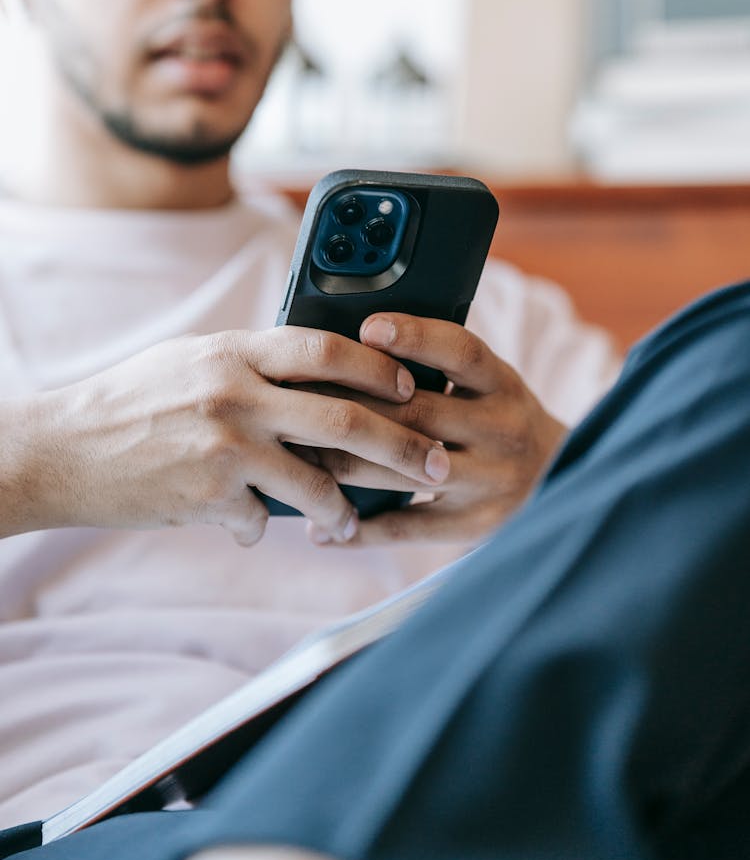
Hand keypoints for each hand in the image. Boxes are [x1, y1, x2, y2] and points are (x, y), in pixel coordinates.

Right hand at [2, 328, 450, 546]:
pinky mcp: (208, 496)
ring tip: (352, 524)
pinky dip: (260, 528)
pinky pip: (260, 521)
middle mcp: (236, 394)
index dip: (379, 366)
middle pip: (345, 419)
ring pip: (317, 483)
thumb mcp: (193, 360)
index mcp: (236, 350)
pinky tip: (249, 528)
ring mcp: (225, 447)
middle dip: (402, 447)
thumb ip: (252, 363)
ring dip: (345, 511)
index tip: (411, 386)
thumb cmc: (132, 400)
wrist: (63, 449)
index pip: (327, 348)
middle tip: (436, 466)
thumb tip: (314, 371)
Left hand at [308, 314, 567, 545]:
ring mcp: (490, 480)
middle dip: (349, 406)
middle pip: (416, 414)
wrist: (562, 478)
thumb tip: (357, 344)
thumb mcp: (489, 384)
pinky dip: (359, 531)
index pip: (461, 351)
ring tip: (293, 458)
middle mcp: (502, 429)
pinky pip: (406, 528)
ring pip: (401, 470)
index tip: (367, 328)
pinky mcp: (475, 525)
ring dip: (341, 465)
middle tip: (295, 398)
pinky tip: (319, 528)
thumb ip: (442, 370)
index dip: (415, 336)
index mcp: (503, 384)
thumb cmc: (500, 418)